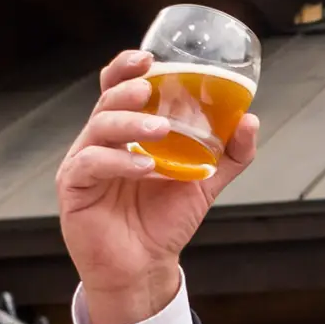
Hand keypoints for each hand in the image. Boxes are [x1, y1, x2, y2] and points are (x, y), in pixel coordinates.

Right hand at [55, 50, 260, 323]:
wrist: (145, 265)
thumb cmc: (164, 220)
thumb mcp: (204, 181)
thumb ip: (229, 154)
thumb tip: (250, 119)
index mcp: (127, 132)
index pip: (119, 89)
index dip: (127, 68)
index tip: (149, 58)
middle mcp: (102, 141)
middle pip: (106, 102)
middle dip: (127, 90)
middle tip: (150, 88)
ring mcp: (85, 162)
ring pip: (98, 128)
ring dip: (130, 124)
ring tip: (160, 129)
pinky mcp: (75, 188)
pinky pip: (91, 165)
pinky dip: (119, 163)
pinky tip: (145, 167)